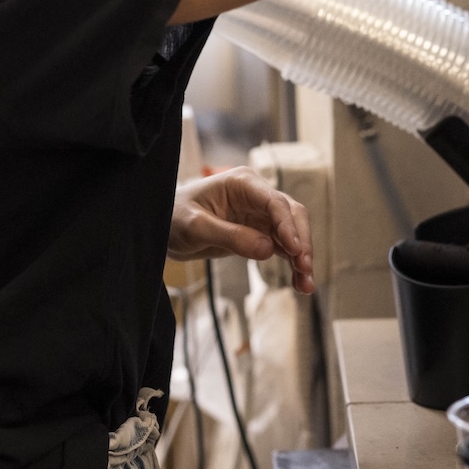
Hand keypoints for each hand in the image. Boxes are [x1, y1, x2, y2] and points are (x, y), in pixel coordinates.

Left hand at [171, 168, 315, 294]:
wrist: (162, 228)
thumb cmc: (174, 217)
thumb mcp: (196, 227)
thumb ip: (231, 236)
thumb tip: (268, 250)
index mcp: (242, 184)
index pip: (275, 202)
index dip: (289, 226)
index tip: (296, 250)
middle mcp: (256, 195)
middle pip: (291, 215)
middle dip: (301, 242)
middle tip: (305, 269)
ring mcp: (259, 214)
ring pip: (291, 233)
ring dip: (301, 257)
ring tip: (306, 284)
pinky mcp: (258, 233)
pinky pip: (282, 247)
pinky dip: (292, 263)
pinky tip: (299, 282)